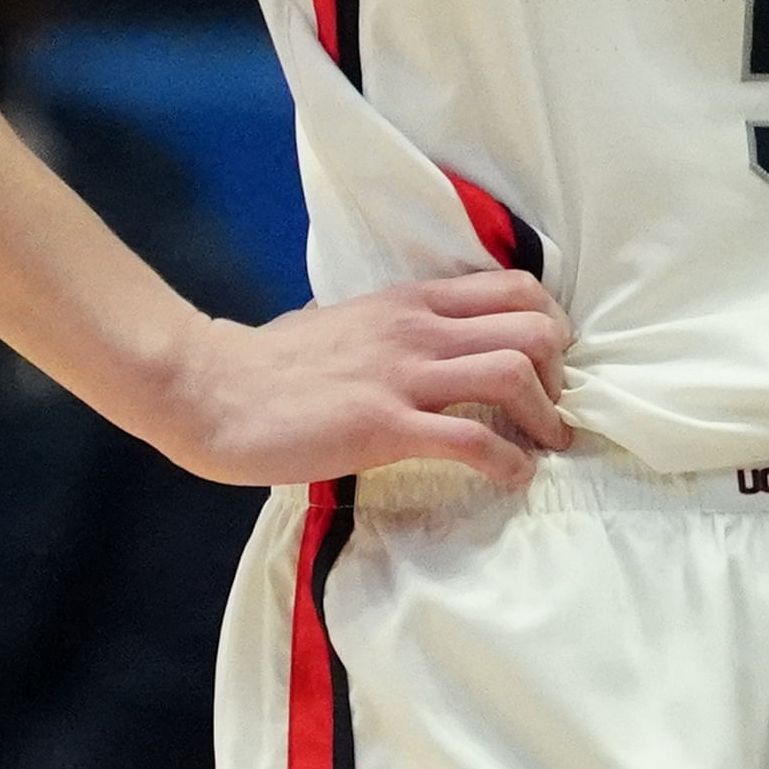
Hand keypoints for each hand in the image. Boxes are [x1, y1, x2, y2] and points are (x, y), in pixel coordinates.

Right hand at [146, 271, 571, 486]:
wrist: (208, 388)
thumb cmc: (268, 364)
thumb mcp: (344, 322)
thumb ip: (387, 328)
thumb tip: (405, 339)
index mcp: (412, 302)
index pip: (516, 289)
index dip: (551, 327)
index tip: (549, 366)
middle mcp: (418, 329)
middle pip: (534, 329)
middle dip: (560, 375)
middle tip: (551, 411)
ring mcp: (402, 376)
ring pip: (513, 373)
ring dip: (545, 417)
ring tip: (543, 447)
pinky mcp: (383, 426)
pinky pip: (470, 439)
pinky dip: (507, 463)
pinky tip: (510, 478)